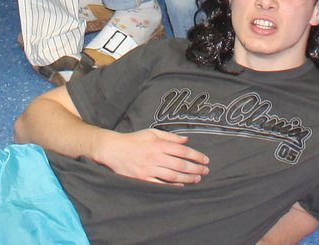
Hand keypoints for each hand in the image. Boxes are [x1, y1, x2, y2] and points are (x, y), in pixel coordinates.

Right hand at [94, 127, 210, 184]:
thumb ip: (170, 136)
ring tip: (197, 179)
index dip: (196, 155)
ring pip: (173, 175)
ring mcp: (149, 169)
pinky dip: (172, 186)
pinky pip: (160, 184)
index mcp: (158, 144)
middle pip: (180, 164)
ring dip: (187, 178)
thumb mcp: (152, 132)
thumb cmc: (133, 140)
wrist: (113, 150)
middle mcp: (155, 156)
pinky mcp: (142, 179)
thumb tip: (186, 140)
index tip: (206, 160)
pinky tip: (181, 185)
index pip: (182, 150)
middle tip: (206, 171)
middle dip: (196, 168)